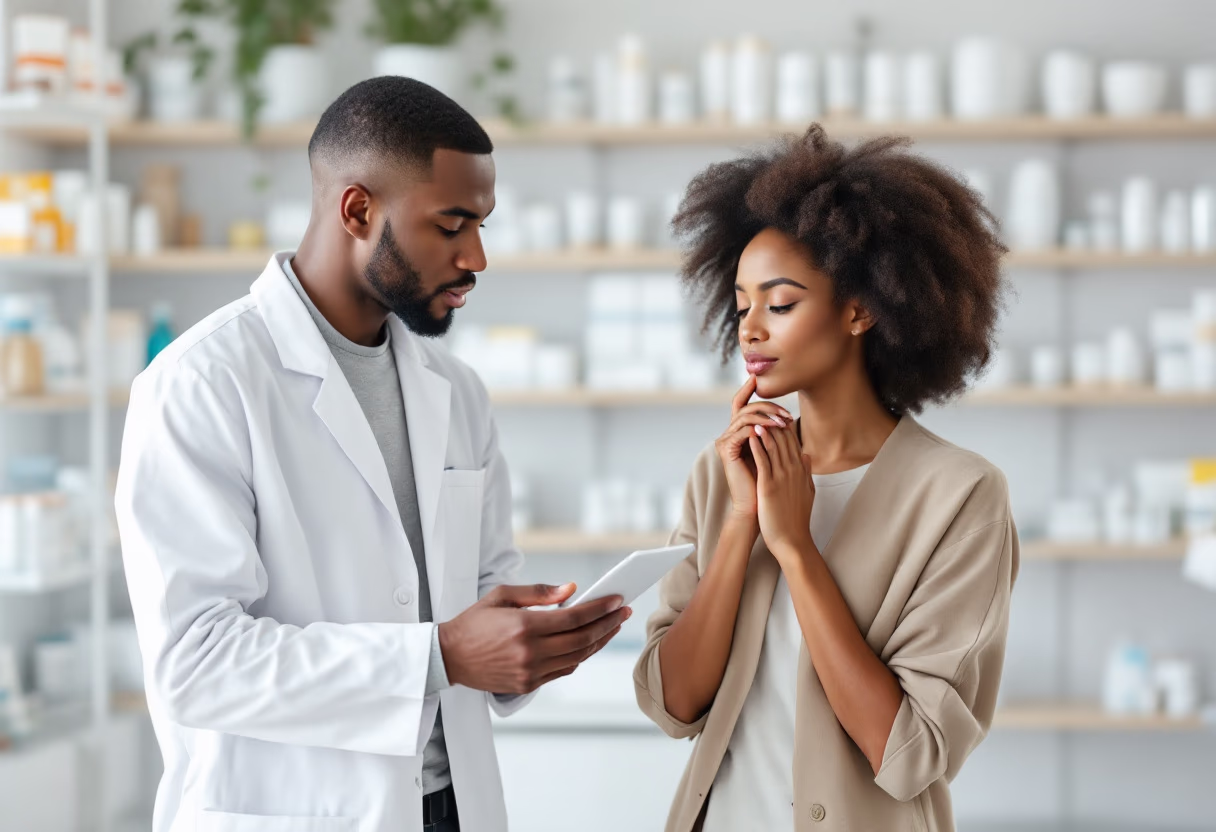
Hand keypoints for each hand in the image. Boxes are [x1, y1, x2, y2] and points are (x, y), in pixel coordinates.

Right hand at [438, 583, 630, 694]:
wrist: (448, 657)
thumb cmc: (474, 622)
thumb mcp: (502, 596)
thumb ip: (539, 593)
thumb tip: (572, 590)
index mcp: (524, 627)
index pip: (573, 617)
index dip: (599, 608)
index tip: (617, 600)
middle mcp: (529, 652)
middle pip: (582, 639)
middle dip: (607, 624)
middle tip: (623, 612)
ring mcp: (529, 672)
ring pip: (577, 658)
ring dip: (598, 642)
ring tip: (612, 626)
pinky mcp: (527, 685)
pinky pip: (563, 671)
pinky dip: (580, 657)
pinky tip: (590, 643)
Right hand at [715, 375, 793, 519]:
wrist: (757, 507)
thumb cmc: (766, 484)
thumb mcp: (774, 454)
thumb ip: (777, 436)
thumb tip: (791, 422)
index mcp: (738, 433)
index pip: (741, 404)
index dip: (747, 389)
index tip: (757, 377)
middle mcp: (729, 434)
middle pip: (746, 407)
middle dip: (768, 407)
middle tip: (786, 413)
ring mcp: (725, 441)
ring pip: (745, 416)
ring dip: (766, 416)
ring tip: (784, 422)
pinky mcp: (726, 450)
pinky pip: (743, 431)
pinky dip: (759, 428)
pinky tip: (773, 430)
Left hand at [750, 422, 815, 564]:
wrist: (792, 541)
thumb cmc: (797, 519)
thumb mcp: (807, 492)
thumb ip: (807, 472)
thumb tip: (807, 456)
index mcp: (802, 471)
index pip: (793, 442)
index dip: (784, 427)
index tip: (775, 416)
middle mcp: (794, 470)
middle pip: (785, 439)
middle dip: (774, 422)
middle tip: (764, 409)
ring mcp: (783, 477)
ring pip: (775, 445)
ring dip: (766, 428)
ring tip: (757, 415)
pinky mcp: (770, 485)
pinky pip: (764, 460)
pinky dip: (758, 445)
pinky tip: (751, 434)